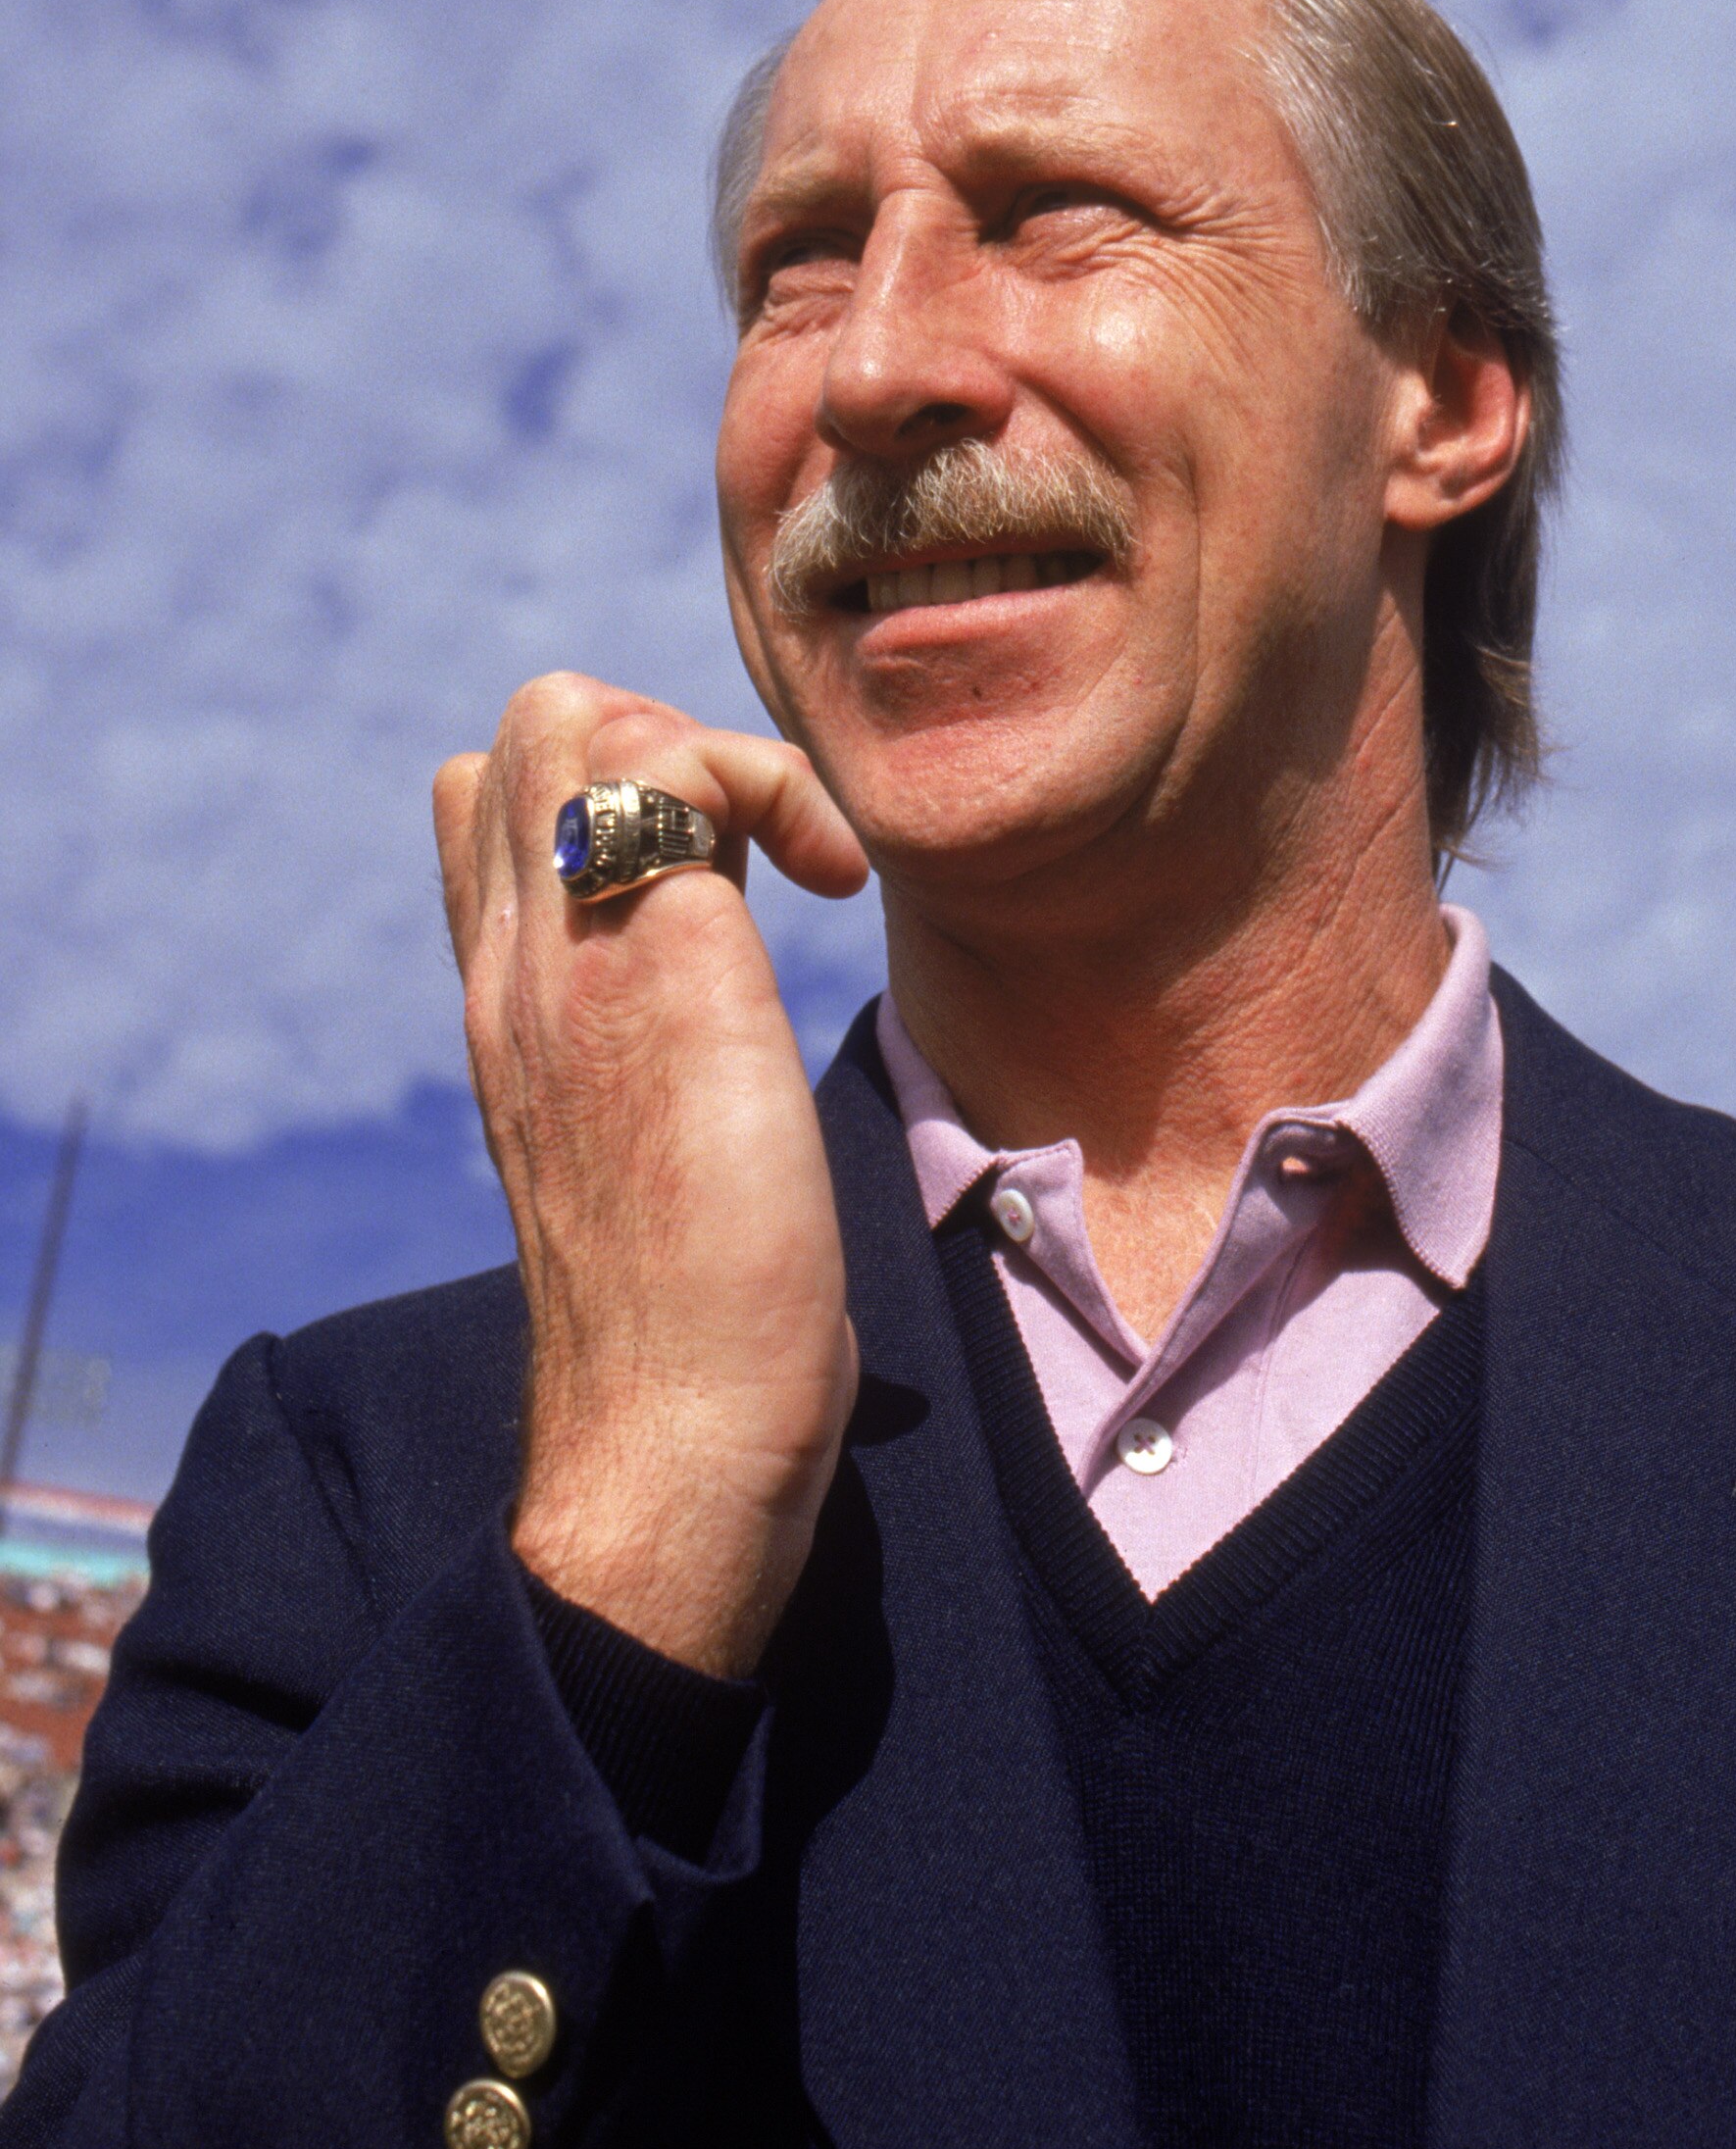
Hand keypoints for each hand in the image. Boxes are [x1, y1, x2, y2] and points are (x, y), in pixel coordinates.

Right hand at [435, 675, 868, 1677]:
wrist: (676, 1436)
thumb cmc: (698, 1334)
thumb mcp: (648, 1168)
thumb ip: (653, 1079)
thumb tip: (718, 1065)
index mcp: (508, 1007)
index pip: (488, 799)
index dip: (622, 784)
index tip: (733, 873)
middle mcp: (515, 966)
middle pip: (529, 726)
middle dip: (671, 736)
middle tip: (769, 854)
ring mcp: (570, 959)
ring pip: (578, 712)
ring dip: (720, 749)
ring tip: (801, 863)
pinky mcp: (658, 967)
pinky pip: (678, 763)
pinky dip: (775, 782)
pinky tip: (835, 886)